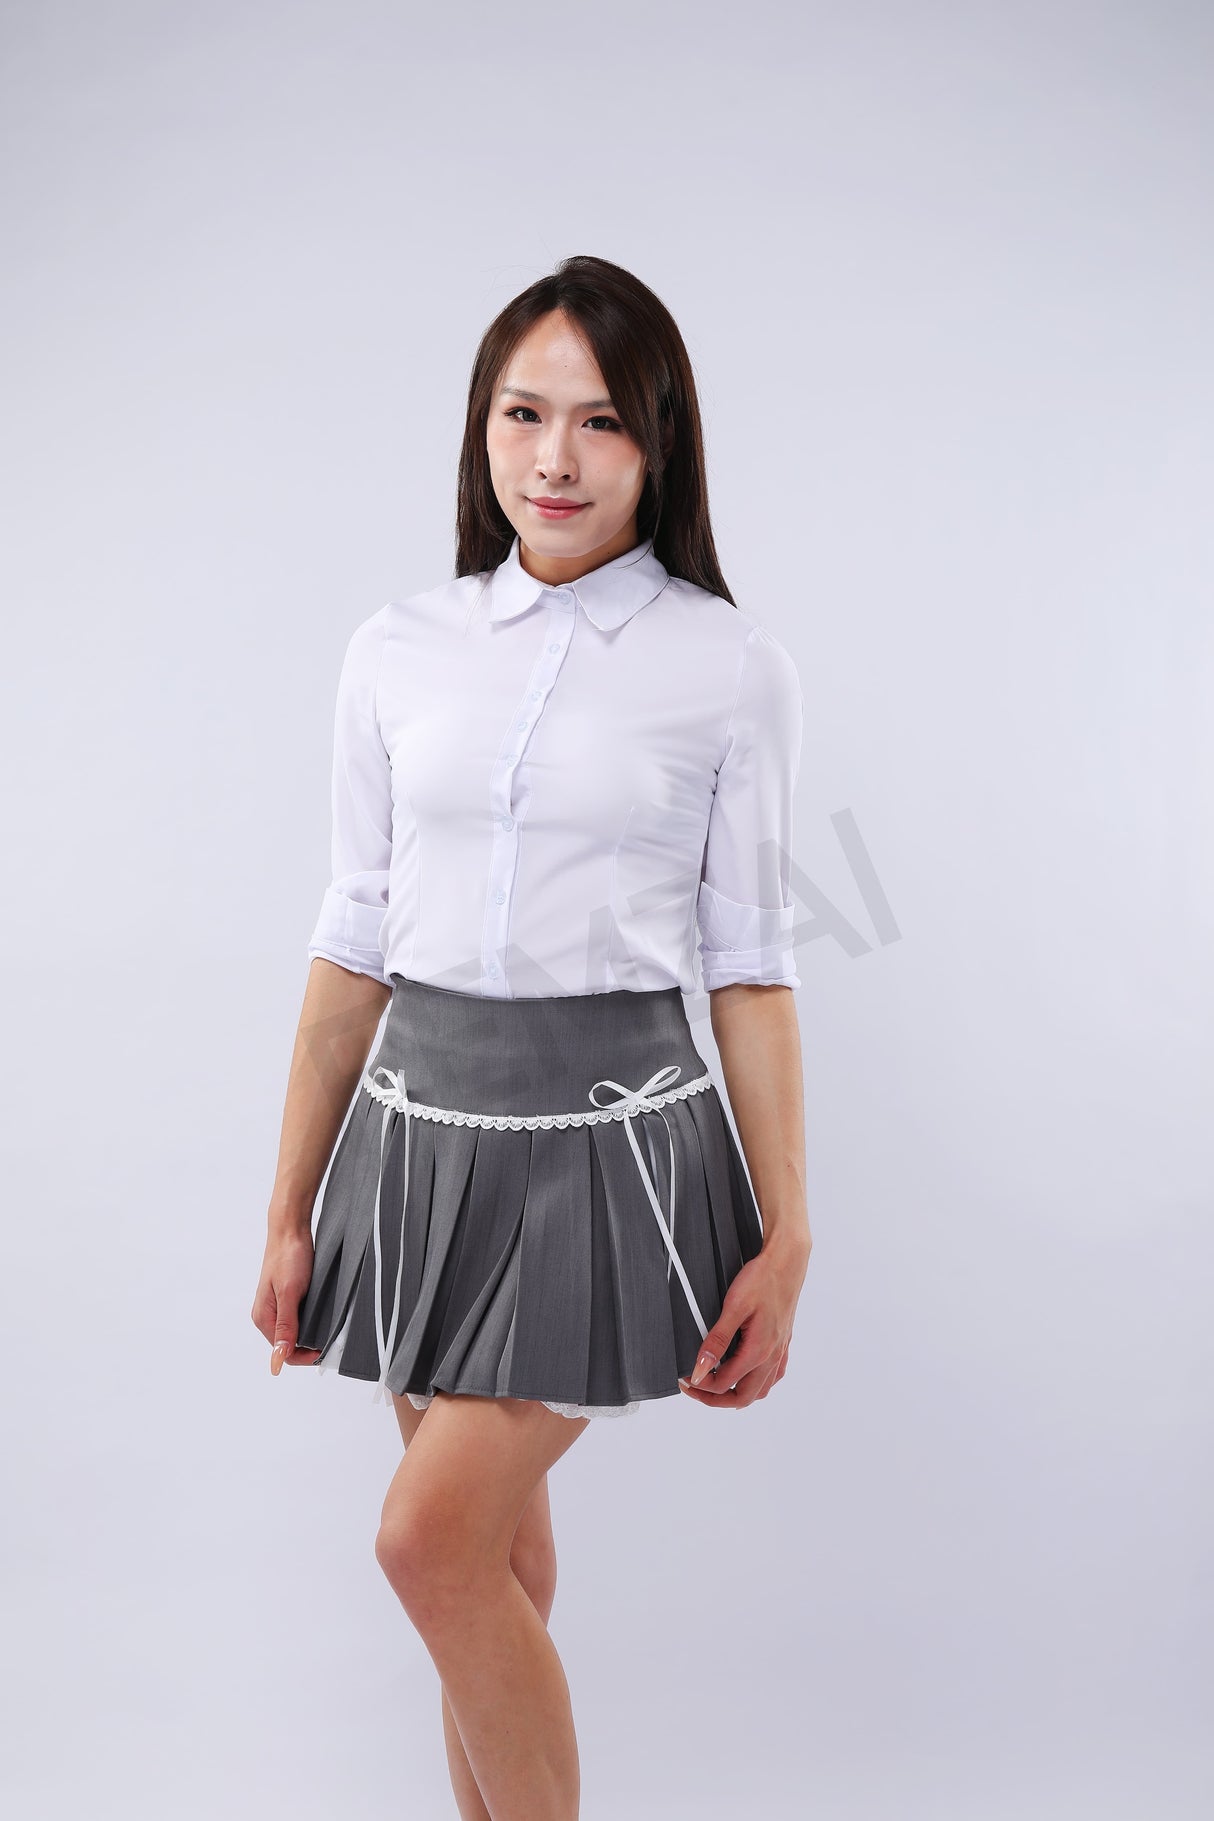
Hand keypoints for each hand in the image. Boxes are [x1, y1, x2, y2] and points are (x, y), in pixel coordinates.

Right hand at [251, 1230, 323, 1373]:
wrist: (291, 1230)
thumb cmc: (288, 1257)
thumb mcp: (289, 1293)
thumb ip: (285, 1327)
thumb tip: (277, 1360)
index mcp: (263, 1317)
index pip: (282, 1353)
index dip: (303, 1356)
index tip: (323, 1350)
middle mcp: (266, 1315)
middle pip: (288, 1345)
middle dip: (308, 1346)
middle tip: (330, 1338)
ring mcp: (276, 1306)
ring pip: (294, 1332)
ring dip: (309, 1333)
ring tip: (326, 1326)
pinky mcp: (285, 1297)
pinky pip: (297, 1318)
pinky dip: (309, 1321)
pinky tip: (320, 1314)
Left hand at [678, 1227, 810, 1409]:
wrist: (787, 1261)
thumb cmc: (762, 1279)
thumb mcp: (734, 1307)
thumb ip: (716, 1341)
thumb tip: (700, 1370)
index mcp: (758, 1351)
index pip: (725, 1384)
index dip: (701, 1386)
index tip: (685, 1378)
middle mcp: (772, 1357)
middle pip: (743, 1397)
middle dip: (715, 1399)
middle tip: (694, 1388)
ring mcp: (780, 1351)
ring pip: (759, 1391)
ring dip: (736, 1394)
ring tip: (714, 1385)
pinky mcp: (783, 1343)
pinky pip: (772, 1377)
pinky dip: (755, 1384)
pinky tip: (745, 1374)